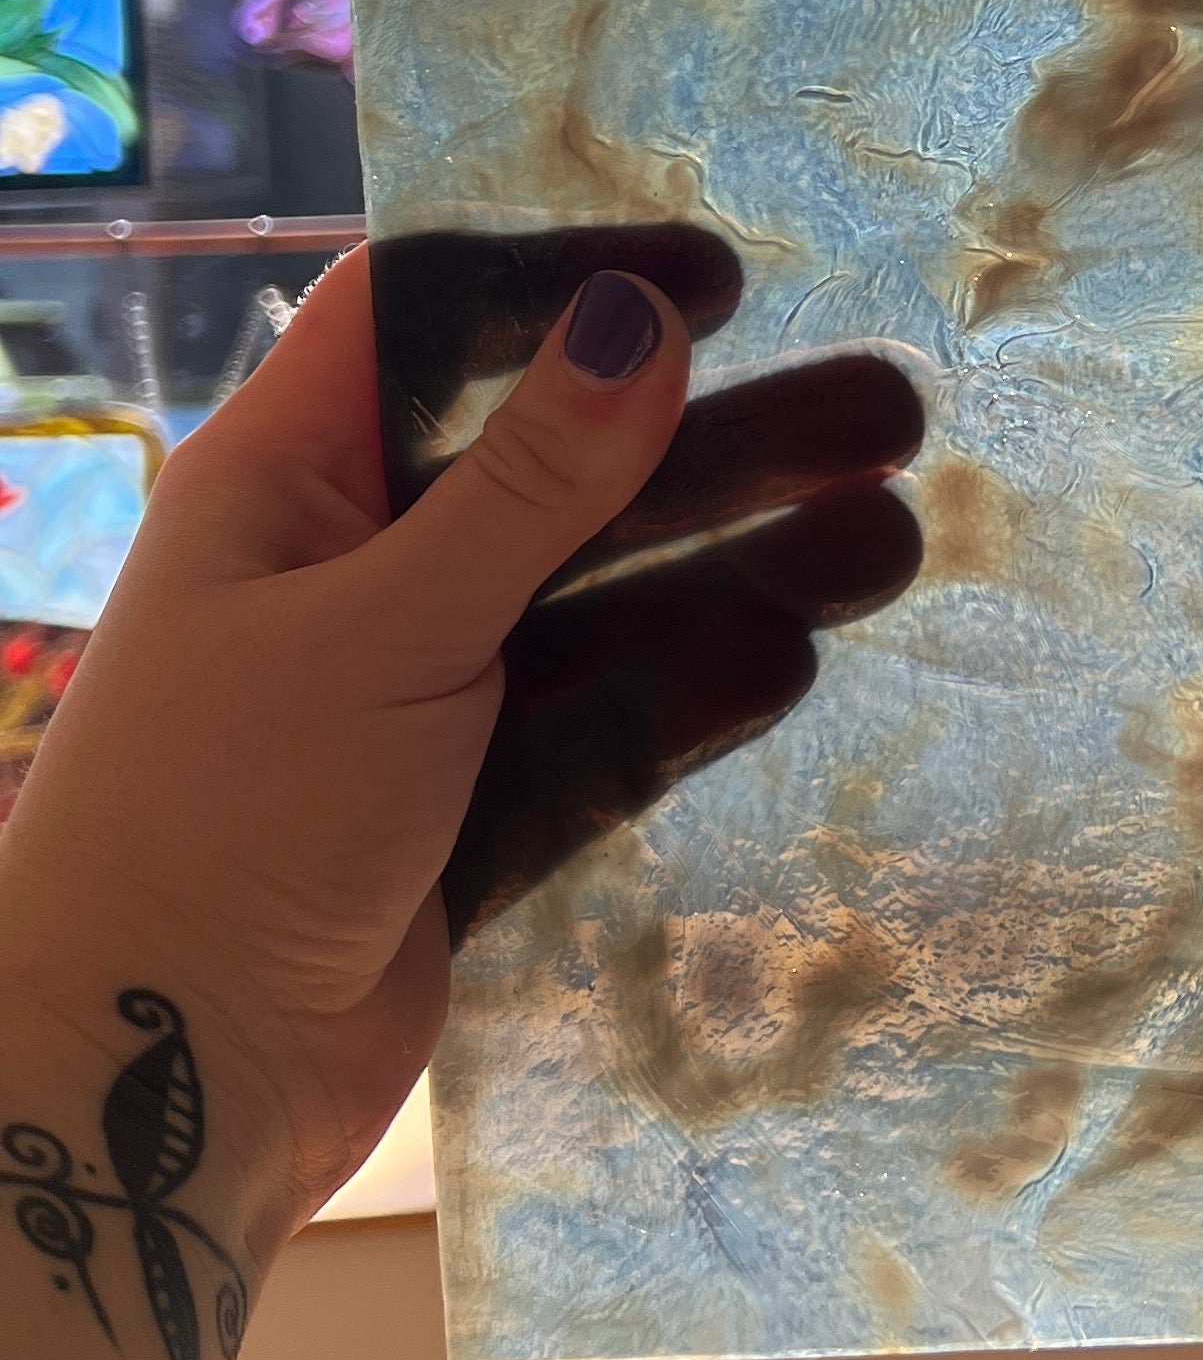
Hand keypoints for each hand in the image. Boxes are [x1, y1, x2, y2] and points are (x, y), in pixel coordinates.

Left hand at [0, 240, 920, 1249]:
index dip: (566, 288)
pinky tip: (789, 659)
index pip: (431, 323)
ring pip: (606, 606)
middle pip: (564, 472)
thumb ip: (530, 484)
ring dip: (742, 570)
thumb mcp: (383, 622)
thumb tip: (637, 321)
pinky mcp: (466, 817)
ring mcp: (416, 700)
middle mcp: (353, 572)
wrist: (152, 1076)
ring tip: (893, 543)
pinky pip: (599, 729)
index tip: (718, 283)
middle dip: (722, 444)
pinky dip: (686, 695)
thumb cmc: (226, 812)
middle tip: (888, 417)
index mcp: (284, 484)